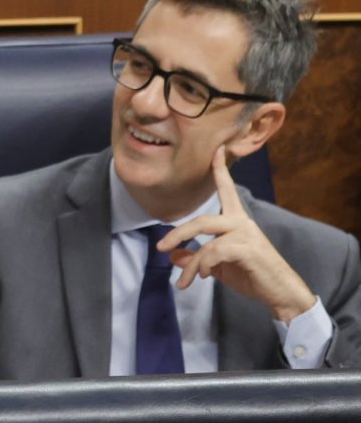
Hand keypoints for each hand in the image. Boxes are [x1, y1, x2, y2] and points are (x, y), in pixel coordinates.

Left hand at [159, 144, 316, 321]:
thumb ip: (197, 259)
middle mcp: (242, 223)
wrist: (281, 294)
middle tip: (160, 247)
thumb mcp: (219, 267)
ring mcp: (246, 234)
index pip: (227, 191)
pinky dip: (204, 266)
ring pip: (206, 243)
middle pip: (201, 221)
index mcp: (237, 221)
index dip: (220, 171)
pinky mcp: (248, 249)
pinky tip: (204, 277)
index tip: (217, 149)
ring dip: (192, 264)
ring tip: (184, 280)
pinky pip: (215, 253)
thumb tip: (174, 256)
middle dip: (178, 234)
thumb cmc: (252, 276)